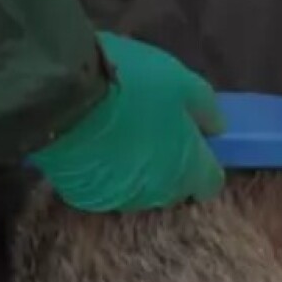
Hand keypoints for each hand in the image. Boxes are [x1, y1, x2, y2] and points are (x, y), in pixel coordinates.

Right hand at [28, 32, 225, 211]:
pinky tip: (92, 143)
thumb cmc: (133, 85)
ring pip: (136, 188)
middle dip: (169, 165)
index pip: (210, 183)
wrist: (64, 95)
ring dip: (134, 169)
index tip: (195, 143)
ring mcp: (118, 199)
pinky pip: (102, 185)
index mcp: (188, 170)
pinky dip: (102, 169)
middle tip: (153, 130)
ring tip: (118, 134)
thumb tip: (217, 127)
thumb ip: (205, 108)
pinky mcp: (83, 197)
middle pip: (173, 187)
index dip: (204, 163)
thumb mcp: (180, 81)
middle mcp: (157, 194)